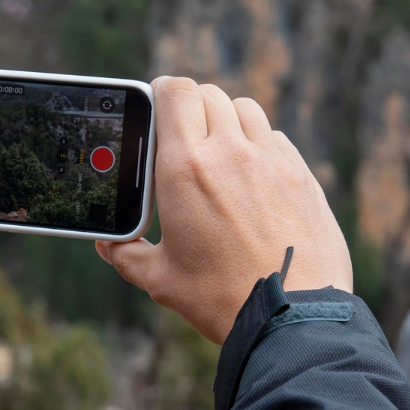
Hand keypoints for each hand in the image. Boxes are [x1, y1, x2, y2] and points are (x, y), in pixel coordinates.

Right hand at [96, 77, 352, 344]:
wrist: (291, 318)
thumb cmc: (221, 299)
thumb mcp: (160, 279)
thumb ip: (126, 254)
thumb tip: (108, 243)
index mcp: (185, 168)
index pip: (173, 91)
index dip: (161, 91)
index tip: (155, 106)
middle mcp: (230, 152)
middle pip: (208, 94)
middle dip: (191, 108)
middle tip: (183, 136)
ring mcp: (271, 160)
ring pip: (245, 109)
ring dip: (227, 121)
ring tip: (219, 153)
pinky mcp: (302, 175)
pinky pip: (275, 139)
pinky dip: (260, 146)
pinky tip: (253, 178)